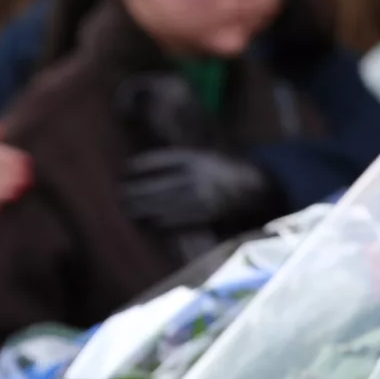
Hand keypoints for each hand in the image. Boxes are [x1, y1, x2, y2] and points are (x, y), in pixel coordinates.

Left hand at [122, 147, 272, 232]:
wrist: (258, 189)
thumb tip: (152, 164)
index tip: (127, 168)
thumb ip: (185, 159)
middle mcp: (200, 177)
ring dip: (145, 208)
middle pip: (160, 184)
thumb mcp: (208, 155)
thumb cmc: (227, 171)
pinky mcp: (209, 216)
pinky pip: (182, 220)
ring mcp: (204, 197)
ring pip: (167, 203)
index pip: (164, 160)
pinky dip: (165, 222)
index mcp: (199, 158)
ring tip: (129, 209)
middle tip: (121, 193)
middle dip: (138, 190)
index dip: (143, 165)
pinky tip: (152, 222)